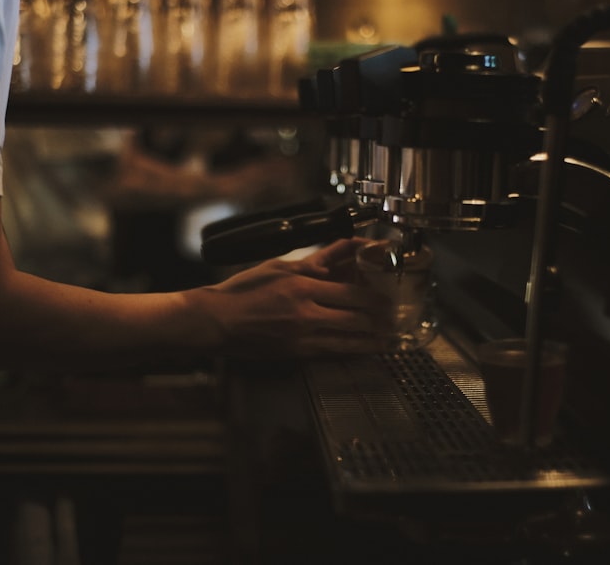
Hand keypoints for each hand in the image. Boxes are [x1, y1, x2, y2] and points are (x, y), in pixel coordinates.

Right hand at [199, 238, 390, 357]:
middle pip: (356, 318)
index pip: (352, 293)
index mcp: (302, 287)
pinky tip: (362, 351)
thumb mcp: (279, 266)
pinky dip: (351, 352)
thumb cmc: (242, 291)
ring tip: (387, 340)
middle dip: (379, 320)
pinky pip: (331, 353)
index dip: (375, 298)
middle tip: (394, 320)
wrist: (216, 321)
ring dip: (371, 341)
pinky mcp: (295, 353)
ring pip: (348, 341)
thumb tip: (340, 256)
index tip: (387, 299)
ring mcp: (301, 337)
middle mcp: (305, 313)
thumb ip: (314, 262)